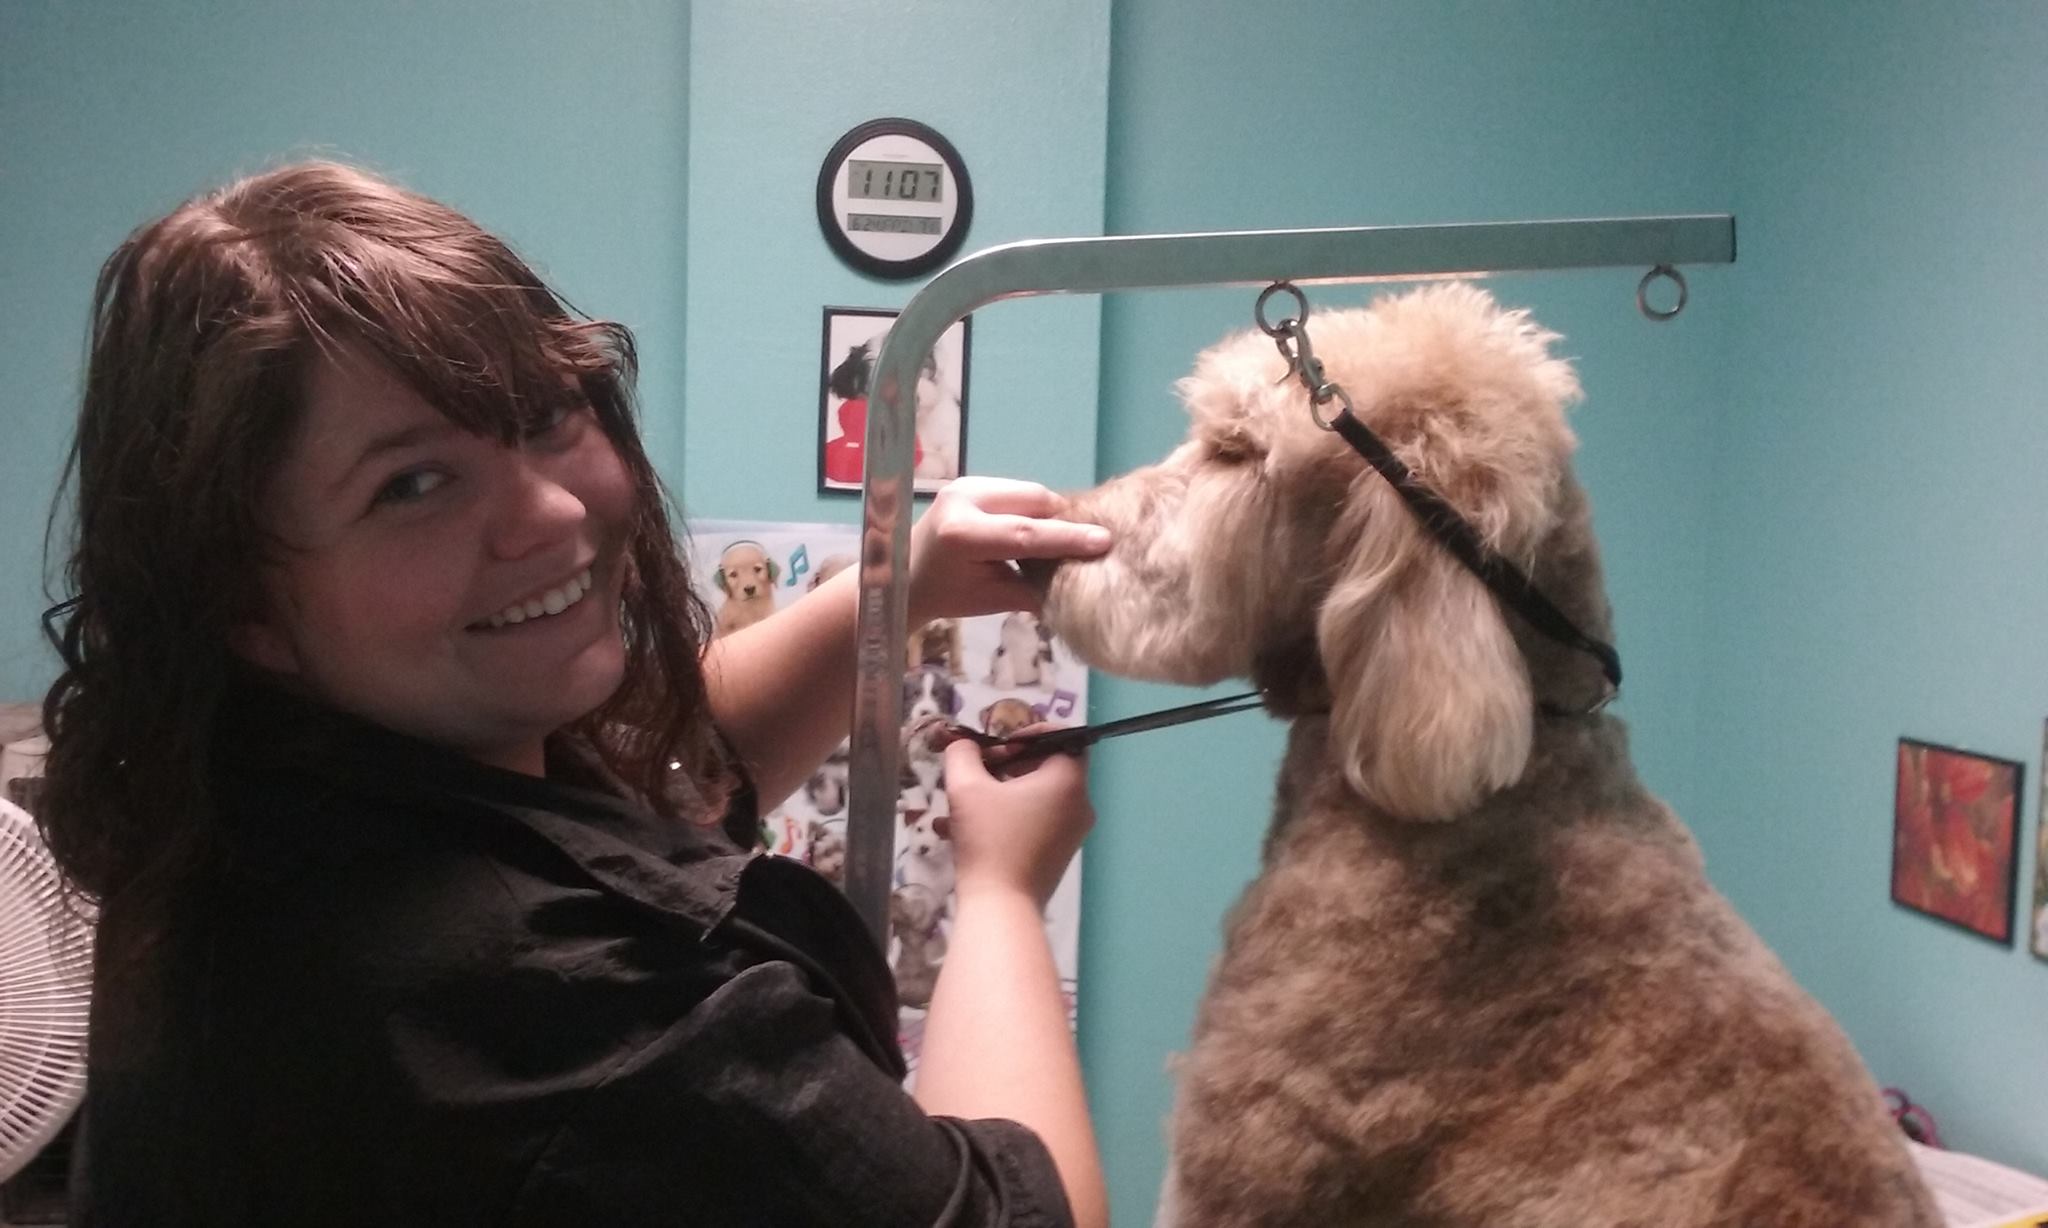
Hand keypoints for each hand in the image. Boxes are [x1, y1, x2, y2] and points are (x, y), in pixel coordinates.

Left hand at [907, 478, 1109, 623]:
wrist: (905, 576)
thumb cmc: (948, 596)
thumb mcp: (992, 600)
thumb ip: (1035, 588)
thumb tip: (1082, 579)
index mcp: (962, 534)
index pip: (1026, 534)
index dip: (1068, 538)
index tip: (1104, 541)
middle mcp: (962, 499)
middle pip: (1033, 501)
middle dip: (1064, 520)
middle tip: (1091, 540)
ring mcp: (965, 484)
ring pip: (1029, 491)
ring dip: (1051, 512)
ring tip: (1068, 535)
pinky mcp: (971, 480)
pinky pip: (1017, 490)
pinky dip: (1035, 507)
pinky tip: (1043, 526)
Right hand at [942, 728, 1094, 909]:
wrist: (1001, 907)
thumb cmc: (989, 840)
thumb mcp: (966, 788)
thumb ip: (963, 754)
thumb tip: (962, 743)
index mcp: (1068, 781)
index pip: (1064, 737)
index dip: (1029, 732)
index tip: (999, 745)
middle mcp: (1080, 804)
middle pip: (1049, 767)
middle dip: (1009, 763)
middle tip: (979, 769)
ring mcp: (1073, 832)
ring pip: (1038, 796)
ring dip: (1001, 790)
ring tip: (964, 800)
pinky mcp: (1059, 854)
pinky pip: (1036, 821)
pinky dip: (1007, 816)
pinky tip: (963, 829)